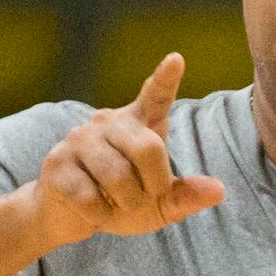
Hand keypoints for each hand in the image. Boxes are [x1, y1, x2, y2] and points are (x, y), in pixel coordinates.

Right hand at [32, 52, 225, 250]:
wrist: (70, 216)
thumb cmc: (121, 203)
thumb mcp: (160, 204)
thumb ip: (186, 195)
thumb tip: (218, 190)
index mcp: (138, 125)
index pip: (155, 98)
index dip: (165, 79)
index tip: (176, 59)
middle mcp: (108, 123)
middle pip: (148, 148)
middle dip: (154, 184)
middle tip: (143, 196)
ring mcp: (79, 139)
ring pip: (117, 176)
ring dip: (125, 203)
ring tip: (116, 202)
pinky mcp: (57, 163)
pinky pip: (89, 196)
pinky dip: (100, 215)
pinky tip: (93, 209)